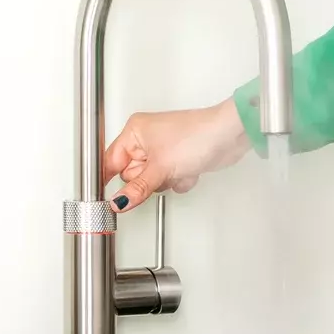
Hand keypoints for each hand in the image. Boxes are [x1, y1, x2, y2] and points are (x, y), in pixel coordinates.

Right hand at [103, 99, 250, 211]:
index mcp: (135, 132)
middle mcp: (146, 139)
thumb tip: (119, 202)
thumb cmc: (197, 135)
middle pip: (132, 175)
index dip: (107, 180)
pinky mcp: (178, 160)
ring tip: (177, 169)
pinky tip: (189, 170)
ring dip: (165, 181)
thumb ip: (137, 189)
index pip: (110, 162)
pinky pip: (169, 181)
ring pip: (151, 181)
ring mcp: (163, 150)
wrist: (229, 136)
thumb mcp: (160, 168)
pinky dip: (179, 180)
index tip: (103, 198)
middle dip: (147, 180)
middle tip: (159, 174)